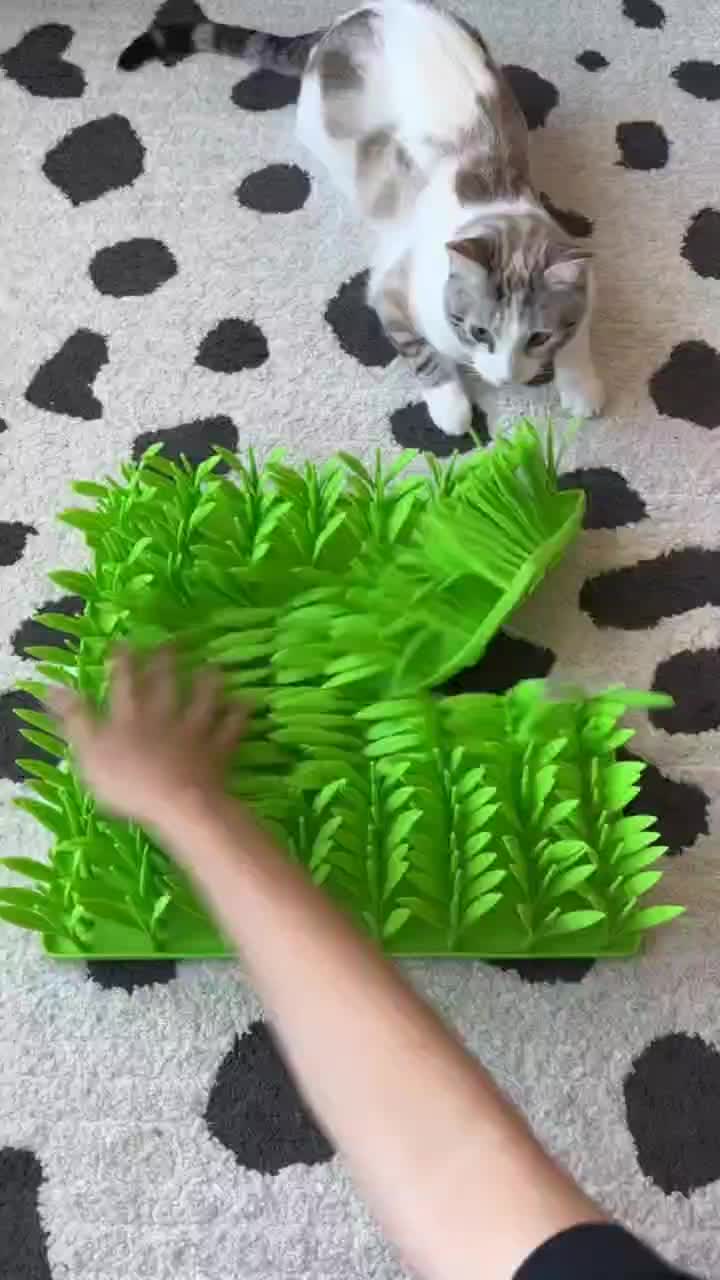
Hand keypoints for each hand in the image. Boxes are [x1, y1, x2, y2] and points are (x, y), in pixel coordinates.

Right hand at [48, 649, 247, 826]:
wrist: (176, 802)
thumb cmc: (126, 782)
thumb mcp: (88, 751)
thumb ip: (74, 718)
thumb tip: (53, 687)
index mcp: (129, 716)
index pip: (124, 682)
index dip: (123, 661)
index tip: (124, 642)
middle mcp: (163, 715)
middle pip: (165, 683)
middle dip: (166, 661)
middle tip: (171, 642)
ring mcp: (194, 729)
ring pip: (203, 698)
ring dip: (208, 682)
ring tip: (213, 666)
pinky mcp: (217, 748)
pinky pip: (230, 727)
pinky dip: (238, 715)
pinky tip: (244, 703)